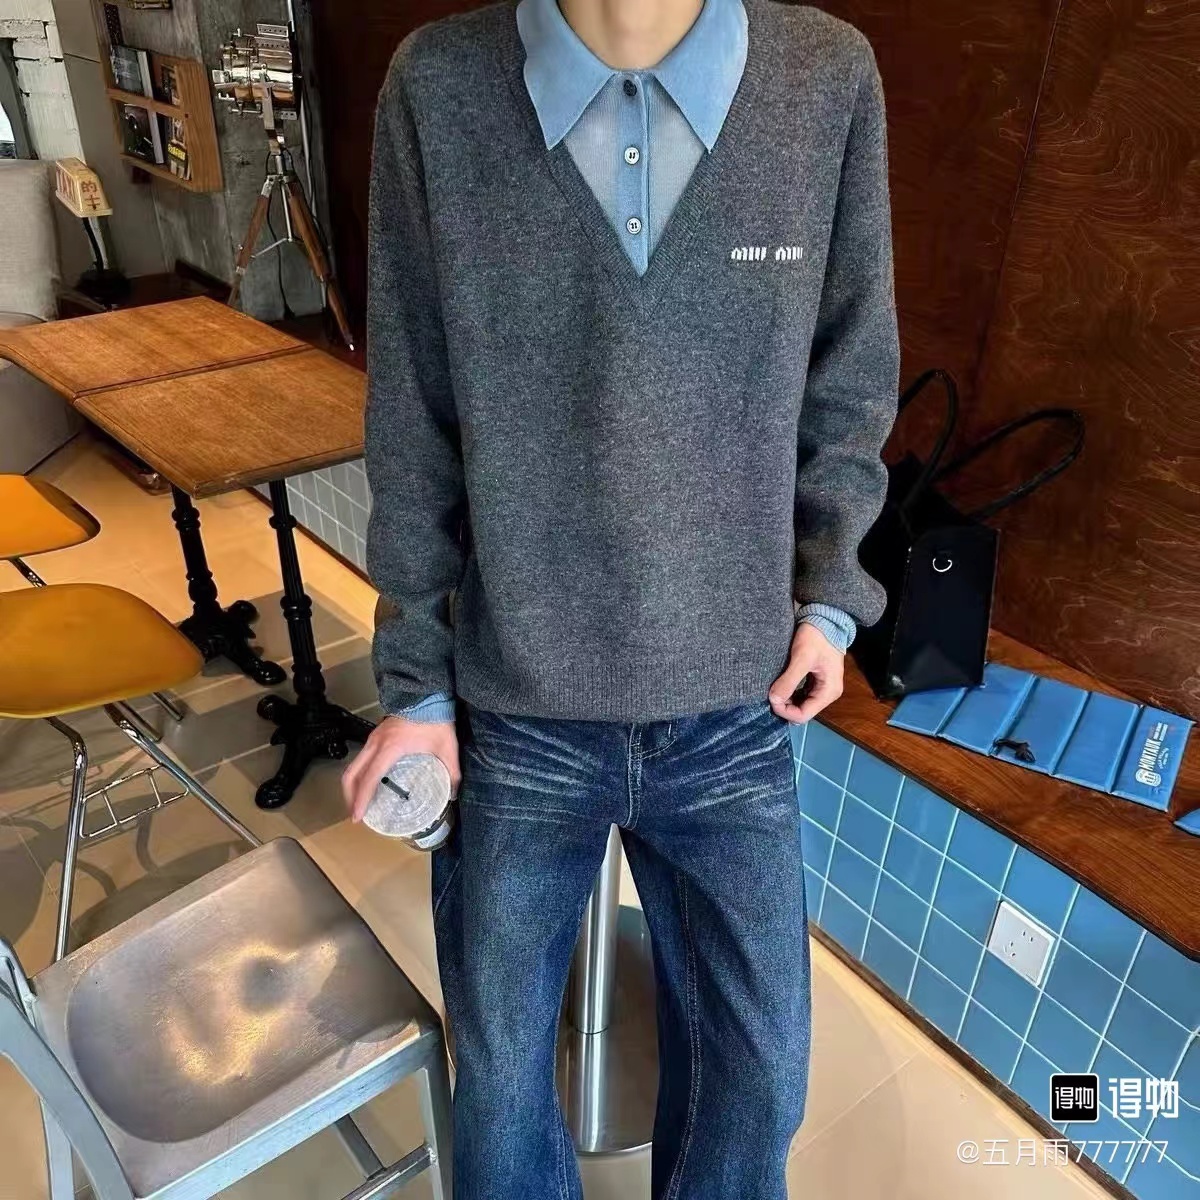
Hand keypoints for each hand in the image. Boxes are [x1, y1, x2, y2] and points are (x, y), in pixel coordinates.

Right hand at [341, 715, 460, 822]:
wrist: (428, 693)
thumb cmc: (435, 718)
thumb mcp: (446, 748)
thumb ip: (451, 773)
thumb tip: (452, 794)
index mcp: (391, 748)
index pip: (370, 778)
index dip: (362, 799)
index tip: (358, 815)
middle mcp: (376, 743)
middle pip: (352, 773)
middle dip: (350, 796)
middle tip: (356, 814)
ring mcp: (373, 737)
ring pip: (353, 765)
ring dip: (352, 785)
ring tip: (358, 802)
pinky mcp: (376, 734)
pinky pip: (360, 757)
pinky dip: (359, 772)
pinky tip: (369, 782)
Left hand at [769, 623, 844, 723]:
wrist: (825, 618)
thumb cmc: (816, 637)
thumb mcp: (802, 658)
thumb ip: (789, 680)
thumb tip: (774, 699)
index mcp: (829, 692)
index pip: (804, 715)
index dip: (785, 711)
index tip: (770, 698)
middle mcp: (828, 693)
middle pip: (802, 711)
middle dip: (784, 706)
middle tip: (769, 693)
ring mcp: (822, 687)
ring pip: (800, 703)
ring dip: (786, 700)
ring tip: (773, 688)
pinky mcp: (815, 680)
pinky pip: (801, 694)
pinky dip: (790, 692)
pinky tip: (780, 685)